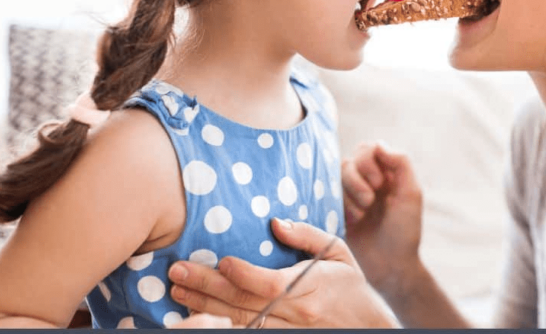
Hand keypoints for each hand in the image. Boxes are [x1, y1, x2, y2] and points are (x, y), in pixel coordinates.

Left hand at [168, 218, 396, 327]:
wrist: (368, 327)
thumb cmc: (350, 286)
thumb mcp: (337, 252)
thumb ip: (307, 235)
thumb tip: (275, 223)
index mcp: (311, 287)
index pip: (270, 283)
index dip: (243, 274)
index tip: (221, 261)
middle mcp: (296, 313)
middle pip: (244, 302)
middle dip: (207, 288)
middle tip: (177, 272)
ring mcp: (287, 331)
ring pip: (239, 321)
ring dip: (204, 308)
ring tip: (177, 292)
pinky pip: (247, 333)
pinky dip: (221, 325)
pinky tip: (198, 315)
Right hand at [341, 142, 423, 298]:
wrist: (390, 266)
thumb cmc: (404, 231)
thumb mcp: (411, 194)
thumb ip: (400, 163)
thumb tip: (379, 143)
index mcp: (386, 172)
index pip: (368, 148)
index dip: (369, 162)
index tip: (379, 184)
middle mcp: (367, 179)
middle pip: (350, 160)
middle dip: (358, 180)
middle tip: (371, 202)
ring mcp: (350, 195)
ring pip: (336, 177)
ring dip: (351, 195)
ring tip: (363, 215)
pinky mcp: (337, 210)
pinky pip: (327, 195)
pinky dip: (341, 207)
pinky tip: (353, 222)